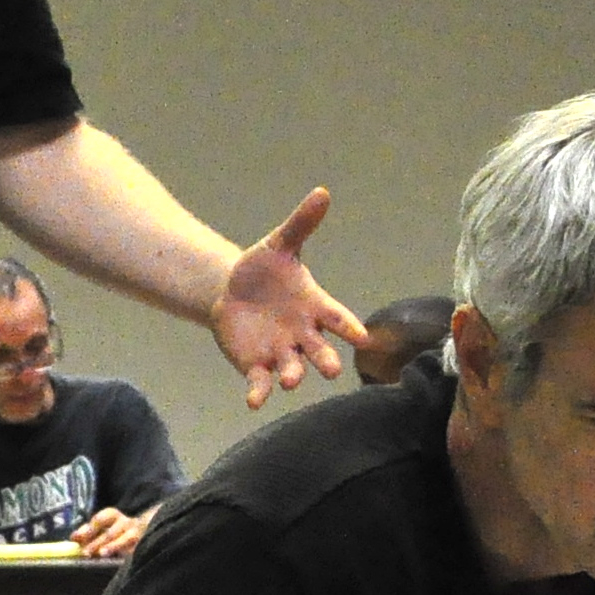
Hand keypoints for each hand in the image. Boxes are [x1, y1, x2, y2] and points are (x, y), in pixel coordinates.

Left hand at [72, 506, 147, 559]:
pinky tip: (120, 561)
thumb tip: (74, 538)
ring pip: (126, 538)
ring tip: (102, 553)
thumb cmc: (117, 532)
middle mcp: (126, 523)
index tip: (76, 538)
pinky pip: (136, 549)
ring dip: (113, 546)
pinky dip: (127, 554)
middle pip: (110, 532)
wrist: (148, 530)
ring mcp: (138, 534)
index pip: (100, 519)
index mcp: (114, 516)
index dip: (88, 529)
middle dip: (97, 542)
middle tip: (85, 552)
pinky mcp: (144, 545)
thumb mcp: (102, 528)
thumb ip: (88, 532)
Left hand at [210, 188, 366, 407]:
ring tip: (292, 381)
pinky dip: (259, 392)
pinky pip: (261, 382)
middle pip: (320, 351)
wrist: (232, 292)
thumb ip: (301, 224)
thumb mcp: (279, 244)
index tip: (362, 338)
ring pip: (293, 368)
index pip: (336, 317)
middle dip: (326, 360)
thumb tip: (322, 193)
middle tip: (332, 371)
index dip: (348, 327)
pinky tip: (253, 401)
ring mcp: (281, 352)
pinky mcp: (257, 366)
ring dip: (293, 375)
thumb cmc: (264, 269)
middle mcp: (303, 334)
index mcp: (314, 306)